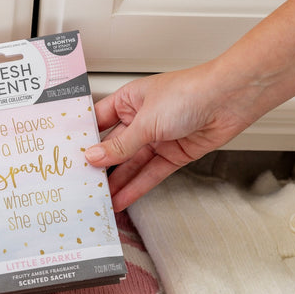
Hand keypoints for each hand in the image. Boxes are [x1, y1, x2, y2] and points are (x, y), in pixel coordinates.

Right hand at [84, 0, 294, 211]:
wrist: (230, 100)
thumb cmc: (190, 93)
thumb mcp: (146, 121)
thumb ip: (120, 145)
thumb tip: (94, 158)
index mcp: (128, 100)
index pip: (97, 122)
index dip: (82, 140)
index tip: (64, 157)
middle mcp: (140, 119)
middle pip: (113, 147)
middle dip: (98, 166)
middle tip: (78, 185)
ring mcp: (157, 138)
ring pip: (130, 165)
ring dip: (116, 182)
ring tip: (97, 200)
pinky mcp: (173, 155)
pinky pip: (150, 174)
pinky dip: (136, 187)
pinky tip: (122, 199)